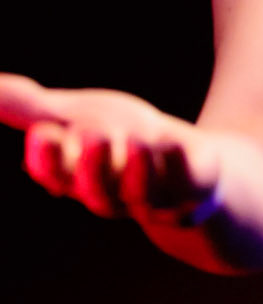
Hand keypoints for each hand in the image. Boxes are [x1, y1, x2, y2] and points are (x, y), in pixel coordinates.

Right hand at [0, 74, 221, 229]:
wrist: (190, 168)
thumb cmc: (122, 143)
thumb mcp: (72, 117)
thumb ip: (25, 107)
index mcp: (80, 176)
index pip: (57, 173)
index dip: (49, 158)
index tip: (42, 133)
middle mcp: (115, 191)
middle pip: (97, 187)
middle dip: (92, 164)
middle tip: (90, 135)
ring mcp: (157, 195)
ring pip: (142, 191)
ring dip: (136, 169)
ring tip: (135, 143)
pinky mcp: (195, 188)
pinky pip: (188, 181)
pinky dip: (182, 163)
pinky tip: (175, 143)